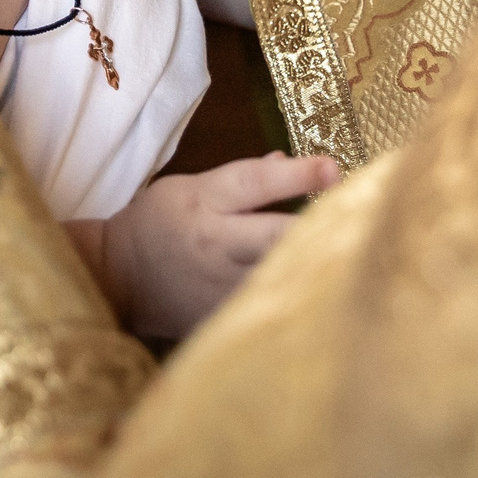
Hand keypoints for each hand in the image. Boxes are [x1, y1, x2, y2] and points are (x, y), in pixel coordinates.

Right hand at [82, 154, 339, 339]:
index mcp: (205, 201)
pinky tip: (322, 300)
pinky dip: (292, 301)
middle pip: (274, 236)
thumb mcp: (192, 187)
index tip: (334, 169)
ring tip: (353, 261)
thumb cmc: (159, 221)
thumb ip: (242, 179)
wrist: (117, 275)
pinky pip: (266, 309)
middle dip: (315, 229)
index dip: (296, 176)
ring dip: (312, 268)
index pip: (255, 183)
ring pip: (276, 277)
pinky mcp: (220, 317)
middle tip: (361, 222)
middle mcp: (216, 243)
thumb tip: (288, 160)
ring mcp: (219, 285)